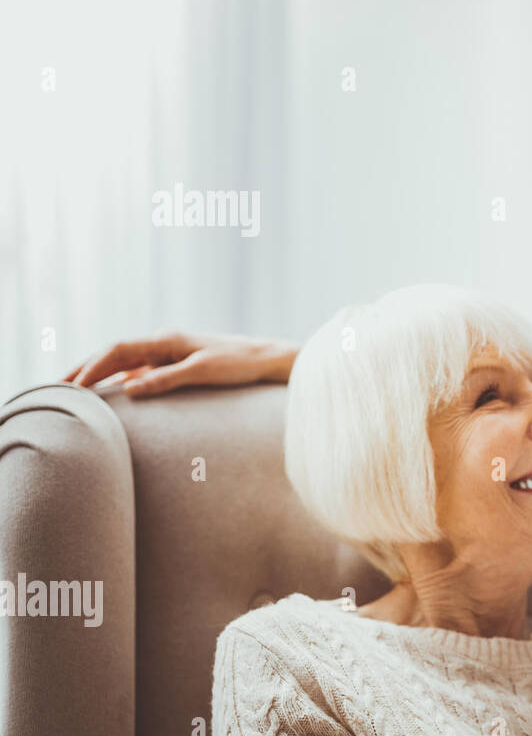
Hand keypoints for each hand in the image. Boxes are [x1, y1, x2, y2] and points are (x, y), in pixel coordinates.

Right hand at [62, 331, 298, 397]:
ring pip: (126, 363)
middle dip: (87, 368)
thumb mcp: (202, 372)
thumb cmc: (239, 364)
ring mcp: (170, 353)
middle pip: (115, 354)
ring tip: (77, 391)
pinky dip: (122, 381)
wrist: (267, 359)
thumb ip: (165, 380)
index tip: (74, 384)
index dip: (93, 366)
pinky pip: (141, 371)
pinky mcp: (178, 364)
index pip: (118, 350)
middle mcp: (164, 343)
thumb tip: (128, 390)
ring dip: (102, 375)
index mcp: (166, 340)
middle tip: (60, 386)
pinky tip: (112, 395)